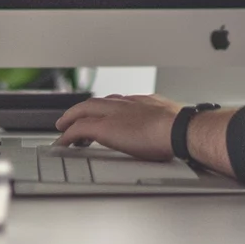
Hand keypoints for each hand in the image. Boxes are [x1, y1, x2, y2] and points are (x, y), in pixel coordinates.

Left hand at [53, 94, 181, 160]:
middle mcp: (128, 103)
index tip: (106, 112)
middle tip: (75, 115)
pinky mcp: (105, 128)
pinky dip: (68, 135)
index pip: (121, 100)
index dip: (109, 106)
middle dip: (84, 108)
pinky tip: (62, 142)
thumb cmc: (182, 130)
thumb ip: (166, 125)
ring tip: (63, 126)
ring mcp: (115, 113)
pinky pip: (79, 129)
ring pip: (85, 109)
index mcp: (145, 102)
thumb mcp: (173, 122)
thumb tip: (171, 136)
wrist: (180, 128)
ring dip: (72, 117)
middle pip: (99, 101)